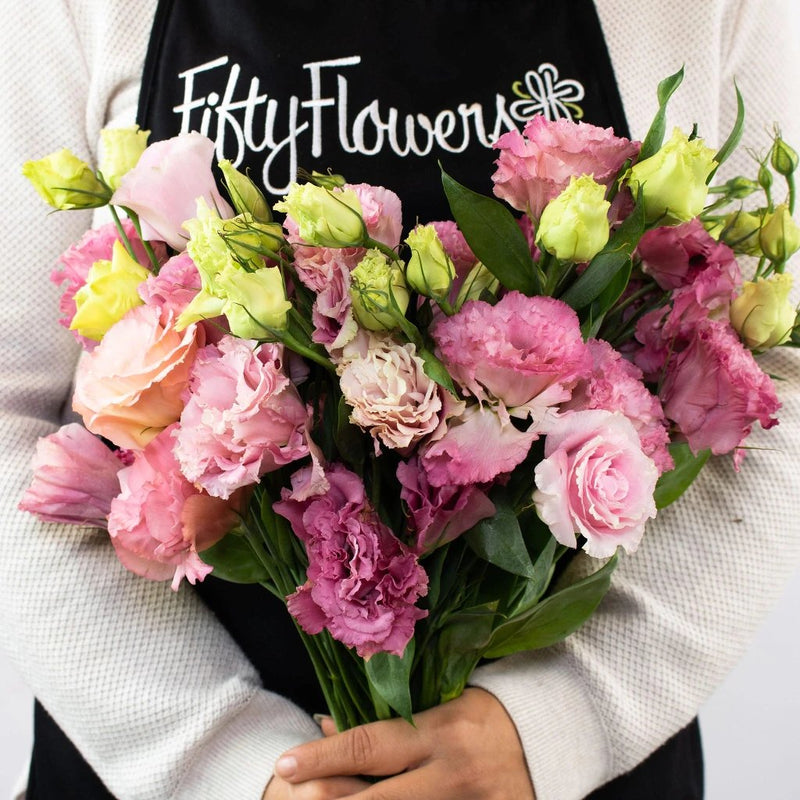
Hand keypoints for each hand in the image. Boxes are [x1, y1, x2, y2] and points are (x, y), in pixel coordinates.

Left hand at [272, 688, 535, 798]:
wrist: (550, 744)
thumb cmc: (486, 714)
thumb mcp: (439, 702)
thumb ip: (386, 716)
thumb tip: (327, 722)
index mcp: (440, 732)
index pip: (369, 745)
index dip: (323, 757)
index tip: (284, 764)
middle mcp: (450, 774)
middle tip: (295, 798)